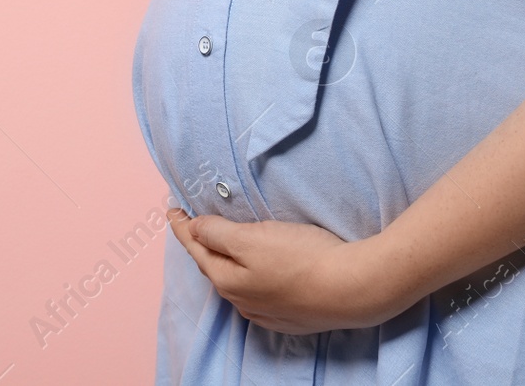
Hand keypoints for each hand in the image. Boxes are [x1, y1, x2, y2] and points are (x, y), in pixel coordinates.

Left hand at [167, 208, 393, 333]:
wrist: (353, 290)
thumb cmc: (302, 259)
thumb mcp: (252, 238)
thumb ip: (218, 233)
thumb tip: (193, 229)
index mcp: (227, 279)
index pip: (196, 247)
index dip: (182, 226)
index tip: (171, 209)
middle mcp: (242, 301)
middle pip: (214, 266)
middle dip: (202, 244)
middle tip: (192, 223)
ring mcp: (267, 312)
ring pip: (236, 282)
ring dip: (226, 262)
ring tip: (221, 244)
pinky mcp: (290, 316)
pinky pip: (258, 294)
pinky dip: (250, 278)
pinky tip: (256, 273)